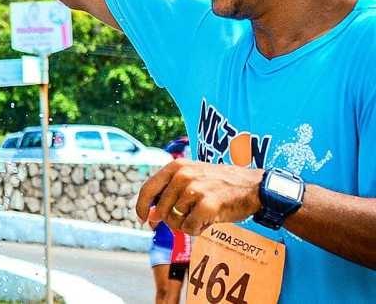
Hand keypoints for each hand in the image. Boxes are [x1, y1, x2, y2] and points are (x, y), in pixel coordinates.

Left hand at [135, 159, 264, 234]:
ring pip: (175, 221)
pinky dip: (197, 229)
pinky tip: (207, 222)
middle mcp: (182, 175)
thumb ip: (169, 193)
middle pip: (160, 210)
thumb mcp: (191, 178)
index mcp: (175, 166)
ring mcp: (195, 189)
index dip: (141, 207)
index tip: (143, 219)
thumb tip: (149, 217)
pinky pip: (190, 227)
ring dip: (187, 225)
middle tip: (188, 219)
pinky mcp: (208, 204)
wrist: (254, 186)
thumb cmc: (219, 185)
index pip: (147, 189)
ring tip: (202, 215)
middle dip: (171, 221)